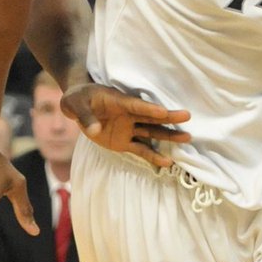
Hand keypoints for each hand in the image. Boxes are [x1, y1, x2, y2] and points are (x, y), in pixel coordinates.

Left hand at [60, 83, 191, 166]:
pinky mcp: (124, 142)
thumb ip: (84, 116)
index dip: (149, 109)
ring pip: (152, 133)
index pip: (136, 106)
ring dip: (168, 136)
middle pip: (151, 117)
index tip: (163, 111)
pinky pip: (141, 150)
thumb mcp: (74, 104)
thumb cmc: (77, 99)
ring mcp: (128, 129)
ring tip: (187, 138)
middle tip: (187, 116)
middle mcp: (129, 115)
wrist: (78, 105)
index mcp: (118, 102)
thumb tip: (95, 130)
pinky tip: (167, 162)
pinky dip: (153, 156)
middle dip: (168, 118)